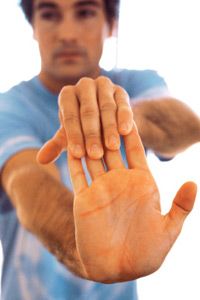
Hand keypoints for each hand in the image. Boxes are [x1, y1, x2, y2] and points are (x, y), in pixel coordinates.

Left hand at [37, 76, 132, 163]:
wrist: (102, 115)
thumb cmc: (81, 126)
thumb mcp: (69, 135)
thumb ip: (56, 145)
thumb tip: (41, 159)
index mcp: (67, 95)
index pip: (69, 116)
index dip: (73, 136)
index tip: (78, 155)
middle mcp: (84, 85)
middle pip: (88, 111)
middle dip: (92, 134)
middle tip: (95, 154)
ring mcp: (103, 85)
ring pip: (106, 107)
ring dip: (109, 128)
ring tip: (112, 147)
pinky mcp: (121, 90)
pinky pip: (123, 104)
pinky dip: (124, 117)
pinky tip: (125, 131)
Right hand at [69, 123, 196, 282]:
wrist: (118, 269)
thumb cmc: (146, 254)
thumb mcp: (169, 229)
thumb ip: (181, 206)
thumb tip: (193, 182)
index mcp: (142, 184)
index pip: (137, 150)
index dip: (133, 132)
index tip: (129, 112)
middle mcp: (120, 181)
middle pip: (113, 147)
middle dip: (108, 127)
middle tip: (104, 104)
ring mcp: (101, 188)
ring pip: (93, 156)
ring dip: (89, 138)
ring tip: (84, 117)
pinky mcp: (84, 198)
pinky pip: (78, 173)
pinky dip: (74, 158)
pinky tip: (71, 141)